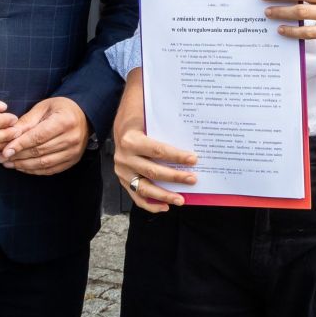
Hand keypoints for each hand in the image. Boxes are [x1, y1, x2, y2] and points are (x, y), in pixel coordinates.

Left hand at [0, 96, 89, 175]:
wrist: (83, 115)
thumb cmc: (61, 109)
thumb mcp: (43, 107)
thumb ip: (27, 121)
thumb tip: (10, 135)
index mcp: (65, 121)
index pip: (38, 137)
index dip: (20, 145)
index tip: (4, 151)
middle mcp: (72, 138)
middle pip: (40, 151)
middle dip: (18, 156)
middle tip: (1, 157)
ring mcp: (74, 151)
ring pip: (44, 163)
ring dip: (24, 165)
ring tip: (9, 163)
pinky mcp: (72, 160)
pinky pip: (50, 170)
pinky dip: (34, 170)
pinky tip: (22, 167)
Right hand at [112, 68, 196, 212]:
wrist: (121, 121)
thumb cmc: (139, 114)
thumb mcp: (148, 109)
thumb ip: (164, 113)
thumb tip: (189, 111)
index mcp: (130, 139)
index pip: (158, 150)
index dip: (176, 156)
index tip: (194, 159)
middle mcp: (124, 157)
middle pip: (153, 171)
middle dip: (175, 177)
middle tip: (194, 179)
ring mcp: (122, 170)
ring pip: (144, 187)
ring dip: (164, 195)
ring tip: (182, 199)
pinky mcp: (123, 179)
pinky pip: (136, 195)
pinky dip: (150, 203)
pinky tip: (165, 207)